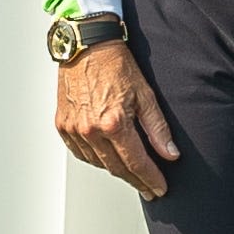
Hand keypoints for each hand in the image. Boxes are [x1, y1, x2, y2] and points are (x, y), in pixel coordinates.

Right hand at [50, 36, 179, 196]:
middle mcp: (91, 130)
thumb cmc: (115, 63)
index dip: (150, 179)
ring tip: (130, 171)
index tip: (159, 189)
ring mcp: (74, 129)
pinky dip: (94, 159)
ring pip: (98, 163)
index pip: (136, 163)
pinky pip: (80, 153)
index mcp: (114, 123)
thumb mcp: (145, 95)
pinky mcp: (63, 125)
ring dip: (115, 170)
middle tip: (148, 188)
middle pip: (117, 169)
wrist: (86, 45)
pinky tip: (106, 158)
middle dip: (136, 181)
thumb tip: (170, 153)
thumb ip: (158, 128)